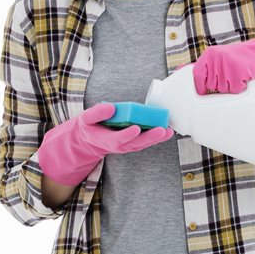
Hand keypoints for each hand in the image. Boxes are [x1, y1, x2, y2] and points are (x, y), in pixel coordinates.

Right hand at [37, 102, 174, 185]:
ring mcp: (128, 146)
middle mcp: (119, 145)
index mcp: (106, 140)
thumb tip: (111, 107)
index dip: (127, 134)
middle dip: (149, 137)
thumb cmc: (90, 127)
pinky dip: (157, 138)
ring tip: (168, 131)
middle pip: (136, 143)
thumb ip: (96, 113)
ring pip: (144, 143)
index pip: (118, 139)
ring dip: (157, 138)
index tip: (136, 128)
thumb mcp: (86, 118)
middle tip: (161, 130)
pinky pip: (147, 142)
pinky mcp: (134, 143)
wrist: (92, 140)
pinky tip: (168, 131)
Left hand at [185, 28, 254, 95]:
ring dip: (232, 88)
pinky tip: (245, 78)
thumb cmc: (237, 62)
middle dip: (222, 88)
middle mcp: (214, 58)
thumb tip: (185, 78)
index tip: (206, 93)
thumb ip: (205, 70)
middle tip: (231, 77)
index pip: (197, 78)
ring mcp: (226, 64)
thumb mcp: (218, 61)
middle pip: (212, 87)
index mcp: (208, 56)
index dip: (202, 88)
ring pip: (224, 90)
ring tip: (239, 76)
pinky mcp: (237, 71)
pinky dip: (241, 88)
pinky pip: (235, 90)